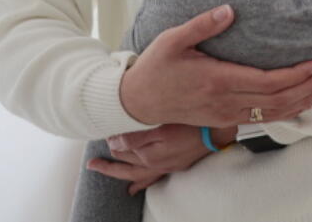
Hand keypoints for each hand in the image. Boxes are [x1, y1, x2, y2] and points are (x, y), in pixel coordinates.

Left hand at [87, 125, 237, 195]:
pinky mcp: (176, 165)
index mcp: (148, 156)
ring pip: (137, 175)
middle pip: (126, 165)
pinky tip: (136, 188)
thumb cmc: (190, 124)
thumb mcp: (160, 126)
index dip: (112, 140)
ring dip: (121, 174)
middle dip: (109, 164)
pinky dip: (141, 183)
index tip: (104, 131)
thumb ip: (134, 136)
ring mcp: (166, 166)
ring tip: (108, 175)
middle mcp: (155, 165)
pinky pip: (152, 178)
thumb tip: (113, 142)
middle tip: (92, 164)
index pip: (122, 150)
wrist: (218, 131)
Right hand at [119, 4, 311, 126]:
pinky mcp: (224, 119)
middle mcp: (226, 101)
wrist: (138, 101)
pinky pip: (262, 119)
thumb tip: (229, 9)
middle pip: (278, 100)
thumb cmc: (156, 67)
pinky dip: (286, 112)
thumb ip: (202, 24)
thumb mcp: (173, 39)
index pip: (268, 82)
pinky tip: (300, 105)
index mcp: (218, 80)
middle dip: (308, 87)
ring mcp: (226, 114)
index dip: (297, 75)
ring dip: (302, 102)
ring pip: (273, 113)